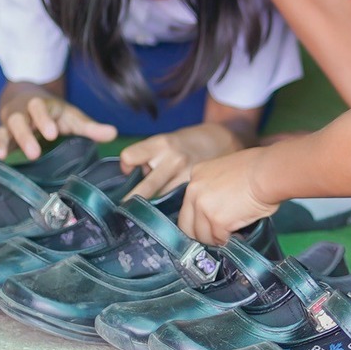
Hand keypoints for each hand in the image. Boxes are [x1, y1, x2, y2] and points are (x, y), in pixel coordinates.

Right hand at [0, 87, 116, 160]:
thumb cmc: (52, 113)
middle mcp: (20, 114)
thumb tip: (113, 134)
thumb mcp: (70, 116)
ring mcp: (6, 127)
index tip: (52, 133)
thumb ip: (89, 126)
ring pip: (0, 132)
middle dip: (24, 136)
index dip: (44, 119)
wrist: (24, 99)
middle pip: (18, 121)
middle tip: (34, 153)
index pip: (40, 108)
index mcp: (39, 106)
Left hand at [118, 122, 244, 199]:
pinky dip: (173, 210)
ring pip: (160, 201)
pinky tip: (174, 209)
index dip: (127, 166)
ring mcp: (187, 178)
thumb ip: (150, 158)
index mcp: (161, 144)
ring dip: (156, 206)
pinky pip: (177, 208)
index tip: (128, 172)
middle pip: (143, 189)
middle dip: (133, 200)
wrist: (225, 140)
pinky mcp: (198, 191)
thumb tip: (133, 180)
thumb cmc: (189, 142)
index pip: (129, 157)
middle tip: (125, 208)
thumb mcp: (167, 140)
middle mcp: (173, 160)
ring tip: (156, 207)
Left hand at [180, 148, 277, 243]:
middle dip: (201, 233)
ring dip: (216, 238)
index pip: (188, 205)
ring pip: (202, 235)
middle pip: (186, 224)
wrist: (268, 172)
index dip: (198, 218)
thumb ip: (214, 188)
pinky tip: (238, 235)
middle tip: (216, 235)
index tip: (208, 223)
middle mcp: (193, 191)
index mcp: (196, 175)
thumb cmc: (258, 168)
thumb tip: (218, 206)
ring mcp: (203, 207)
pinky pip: (218, 239)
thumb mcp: (226, 171)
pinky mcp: (217, 221)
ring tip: (231, 235)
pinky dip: (228, 241)